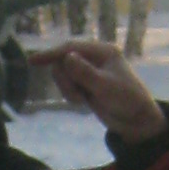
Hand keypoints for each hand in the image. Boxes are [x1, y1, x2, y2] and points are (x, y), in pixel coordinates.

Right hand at [41, 41, 168, 143]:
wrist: (135, 121)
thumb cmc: (126, 100)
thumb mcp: (105, 87)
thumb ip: (85, 73)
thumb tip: (67, 57)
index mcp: (103, 51)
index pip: (71, 48)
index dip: (51, 54)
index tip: (32, 61)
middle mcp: (94, 58)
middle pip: (63, 62)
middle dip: (65, 80)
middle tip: (78, 96)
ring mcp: (89, 71)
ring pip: (63, 75)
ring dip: (68, 89)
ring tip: (82, 100)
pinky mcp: (86, 84)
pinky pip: (67, 86)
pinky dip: (71, 95)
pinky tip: (84, 102)